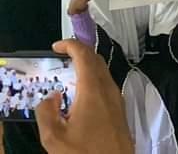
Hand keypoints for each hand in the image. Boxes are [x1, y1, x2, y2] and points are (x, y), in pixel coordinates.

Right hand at [36, 39, 132, 153]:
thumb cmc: (85, 153)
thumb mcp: (54, 137)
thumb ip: (47, 112)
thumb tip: (52, 96)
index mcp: (93, 89)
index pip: (84, 55)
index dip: (70, 45)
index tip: (56, 46)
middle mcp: (109, 88)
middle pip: (96, 59)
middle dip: (79, 52)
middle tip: (61, 56)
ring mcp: (118, 97)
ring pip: (103, 71)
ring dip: (87, 65)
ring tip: (69, 72)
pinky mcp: (120, 107)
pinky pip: (107, 83)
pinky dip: (94, 78)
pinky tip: (82, 92)